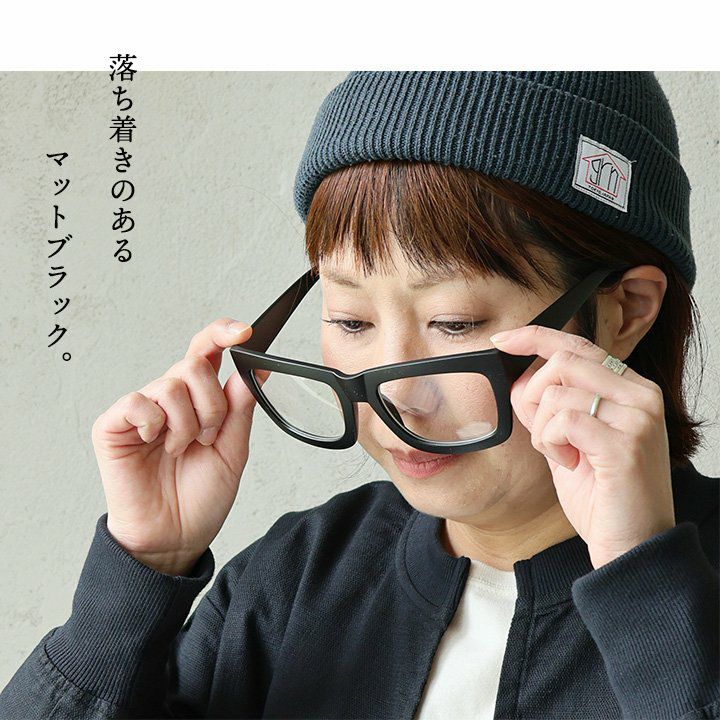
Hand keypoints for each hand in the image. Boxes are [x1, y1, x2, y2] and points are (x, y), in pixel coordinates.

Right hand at [91, 317, 263, 575]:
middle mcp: (169, 398)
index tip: (244, 332)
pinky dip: (155, 423)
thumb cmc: (202, 496)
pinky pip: (138, 402)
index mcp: (198, 400)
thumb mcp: (233, 449)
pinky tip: (157, 444)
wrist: (176, 537)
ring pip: (172, 384)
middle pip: (194, 364)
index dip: (223, 334)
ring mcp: (141, 410)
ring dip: (188, 423)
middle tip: (208, 438)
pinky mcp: (114, 425)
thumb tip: (254, 370)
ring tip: (182, 450)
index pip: (206, 351)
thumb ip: (240, 407)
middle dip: (212, 405)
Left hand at [489, 324, 675, 568]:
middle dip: (533, 396)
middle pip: (562, 361)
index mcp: (631, 389)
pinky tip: (571, 465)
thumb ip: (551, 407)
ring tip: (565, 457)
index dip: (535, 337)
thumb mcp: (569, 441)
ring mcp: (638, 417)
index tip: (501, 339)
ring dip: (544, 430)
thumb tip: (519, 379)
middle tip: (542, 433)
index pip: (578, 345)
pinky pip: (563, 421)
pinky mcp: (626, 442)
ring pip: (557, 393)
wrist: (631, 545)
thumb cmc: (602, 495)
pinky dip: (552, 444)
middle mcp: (641, 395)